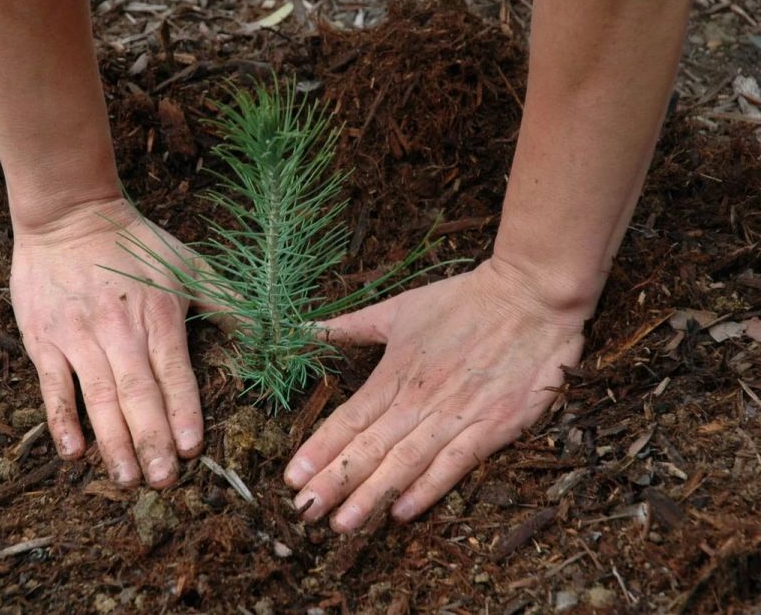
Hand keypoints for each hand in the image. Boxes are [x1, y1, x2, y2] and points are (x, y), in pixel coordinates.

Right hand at [10, 197, 201, 487]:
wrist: (69, 214)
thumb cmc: (136, 243)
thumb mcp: (189, 264)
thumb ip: (228, 301)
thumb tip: (272, 331)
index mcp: (158, 315)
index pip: (174, 372)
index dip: (183, 411)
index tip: (192, 449)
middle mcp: (119, 329)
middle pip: (138, 393)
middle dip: (152, 440)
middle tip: (163, 482)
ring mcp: (79, 336)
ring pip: (98, 397)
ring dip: (113, 441)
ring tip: (127, 479)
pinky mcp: (45, 339)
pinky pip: (53, 386)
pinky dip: (62, 419)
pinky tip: (74, 452)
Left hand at [284, 258, 588, 530]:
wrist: (531, 296)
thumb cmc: (463, 301)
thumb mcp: (400, 308)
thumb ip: (352, 326)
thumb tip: (306, 329)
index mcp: (395, 373)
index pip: (348, 419)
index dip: (319, 450)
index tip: (291, 478)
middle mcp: (419, 400)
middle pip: (369, 448)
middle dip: (334, 483)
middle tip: (305, 512)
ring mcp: (456, 416)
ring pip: (405, 463)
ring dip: (371, 496)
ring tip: (342, 524)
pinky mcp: (493, 427)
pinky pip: (454, 466)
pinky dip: (427, 490)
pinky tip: (401, 513)